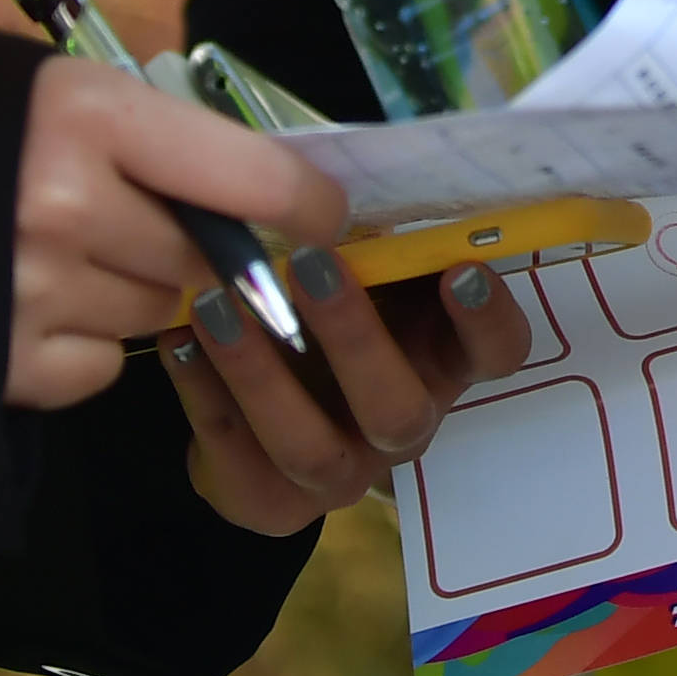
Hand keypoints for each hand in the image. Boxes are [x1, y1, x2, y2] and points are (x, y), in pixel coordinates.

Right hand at [5, 58, 345, 409]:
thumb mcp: (56, 90)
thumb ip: (152, 133)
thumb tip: (251, 183)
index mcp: (90, 116)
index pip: (255, 178)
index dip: (305, 204)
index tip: (322, 215)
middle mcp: (69, 205)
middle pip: (205, 257)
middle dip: (193, 247)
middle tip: (139, 222)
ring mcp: (36, 292)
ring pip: (159, 313)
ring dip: (138, 293)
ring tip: (68, 257)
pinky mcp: (8, 363)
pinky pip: (102, 366)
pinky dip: (84, 345)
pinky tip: (34, 304)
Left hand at [170, 255, 534, 533]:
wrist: (257, 397)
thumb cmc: (320, 302)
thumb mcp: (359, 264)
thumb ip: (370, 235)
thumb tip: (342, 171)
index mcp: (441, 361)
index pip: (499, 354)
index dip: (486, 319)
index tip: (459, 267)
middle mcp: (403, 424)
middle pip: (398, 409)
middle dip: (354, 337)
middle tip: (311, 264)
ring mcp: (340, 475)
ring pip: (312, 449)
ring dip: (261, 376)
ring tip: (214, 306)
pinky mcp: (273, 504)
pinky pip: (240, 466)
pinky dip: (205, 401)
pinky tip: (177, 344)